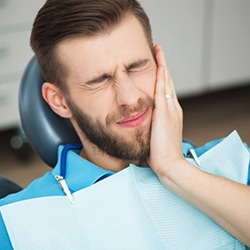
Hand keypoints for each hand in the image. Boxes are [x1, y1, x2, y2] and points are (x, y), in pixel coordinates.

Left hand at [148, 44, 183, 178]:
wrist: (169, 164)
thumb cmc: (161, 154)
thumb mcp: (157, 136)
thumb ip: (153, 127)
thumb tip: (142, 123)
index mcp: (171, 114)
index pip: (166, 90)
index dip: (163, 76)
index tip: (158, 66)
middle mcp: (173, 108)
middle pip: (168, 82)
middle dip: (163, 65)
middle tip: (159, 50)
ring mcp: (171, 109)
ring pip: (166, 82)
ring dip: (162, 65)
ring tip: (159, 51)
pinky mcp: (165, 113)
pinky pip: (163, 90)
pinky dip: (162, 76)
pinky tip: (159, 65)